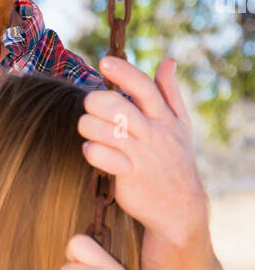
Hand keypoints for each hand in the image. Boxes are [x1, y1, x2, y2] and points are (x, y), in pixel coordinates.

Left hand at [78, 55, 207, 246]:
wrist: (180, 208)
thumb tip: (168, 61)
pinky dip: (91, 150)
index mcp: (164, 118)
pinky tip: (91, 150)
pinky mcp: (128, 177)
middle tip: (91, 107)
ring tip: (89, 130)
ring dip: (88, 125)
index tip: (105, 61)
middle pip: (117, 106)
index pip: (144, 88)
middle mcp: (153, 134)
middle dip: (95, 101)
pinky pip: (101, 157)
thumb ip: (171, 93)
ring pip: (105, 129)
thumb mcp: (181, 126)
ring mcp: (140, 156)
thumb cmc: (175, 162)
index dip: (123, 72)